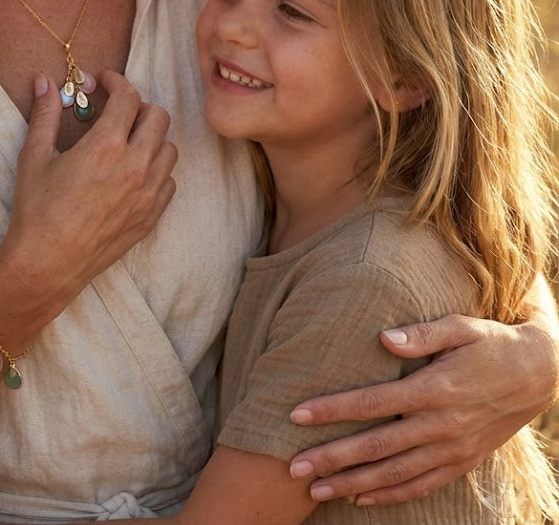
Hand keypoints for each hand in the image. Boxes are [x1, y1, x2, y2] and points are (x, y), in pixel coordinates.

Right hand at [0, 70, 176, 314]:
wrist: (47, 263)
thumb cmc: (37, 209)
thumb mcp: (35, 156)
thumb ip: (45, 114)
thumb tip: (45, 81)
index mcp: (107, 145)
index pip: (128, 96)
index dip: (117, 81)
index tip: (105, 81)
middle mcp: (135, 165)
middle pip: (158, 116)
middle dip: (138, 106)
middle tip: (117, 111)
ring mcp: (148, 193)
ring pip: (169, 148)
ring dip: (151, 138)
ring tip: (127, 142)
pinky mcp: (151, 216)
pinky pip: (169, 181)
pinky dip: (156, 170)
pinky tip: (133, 173)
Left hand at [287, 313, 557, 505]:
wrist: (539, 374)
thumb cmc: (490, 343)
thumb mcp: (460, 327)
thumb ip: (421, 334)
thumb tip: (383, 337)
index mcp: (433, 389)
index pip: (372, 402)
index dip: (333, 410)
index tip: (297, 414)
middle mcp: (440, 425)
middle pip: (376, 446)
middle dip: (331, 458)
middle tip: (293, 468)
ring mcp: (451, 448)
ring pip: (394, 473)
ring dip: (352, 484)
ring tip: (315, 490)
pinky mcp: (461, 462)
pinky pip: (421, 485)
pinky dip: (390, 495)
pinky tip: (361, 499)